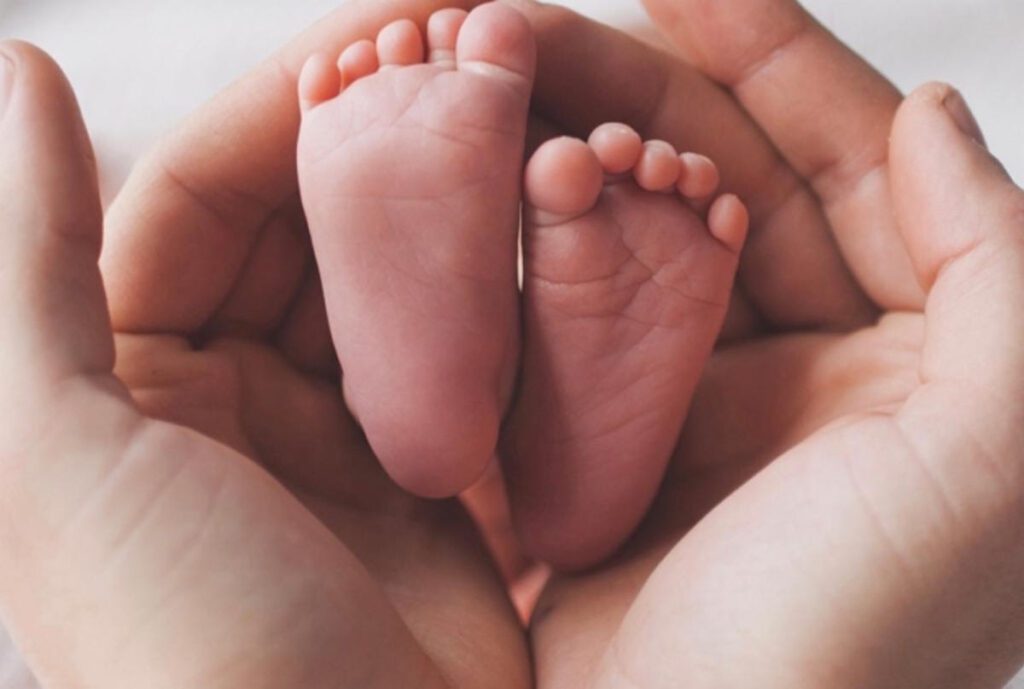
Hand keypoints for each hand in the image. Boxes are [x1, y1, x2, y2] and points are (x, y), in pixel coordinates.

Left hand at [0, 5, 530, 685]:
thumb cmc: (185, 648)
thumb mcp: (62, 453)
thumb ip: (27, 264)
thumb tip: (16, 67)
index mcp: (127, 382)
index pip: (198, 198)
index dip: (279, 107)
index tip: (375, 31)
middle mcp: (230, 403)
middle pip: (305, 231)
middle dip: (375, 142)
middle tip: (466, 56)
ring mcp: (340, 439)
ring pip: (392, 285)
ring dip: (445, 208)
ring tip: (516, 123)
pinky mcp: (433, 480)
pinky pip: (463, 357)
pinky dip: (502, 295)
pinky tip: (545, 232)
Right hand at [514, 1, 1023, 686]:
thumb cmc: (853, 643)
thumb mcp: (988, 457)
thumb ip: (996, 270)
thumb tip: (933, 116)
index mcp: (917, 357)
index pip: (849, 164)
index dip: (776, 59)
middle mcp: (811, 368)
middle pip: (727, 182)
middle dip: (642, 91)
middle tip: (539, 24)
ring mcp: (703, 398)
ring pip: (638, 239)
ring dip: (577, 160)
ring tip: (497, 93)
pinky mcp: (612, 438)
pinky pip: (573, 315)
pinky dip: (533, 254)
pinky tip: (488, 198)